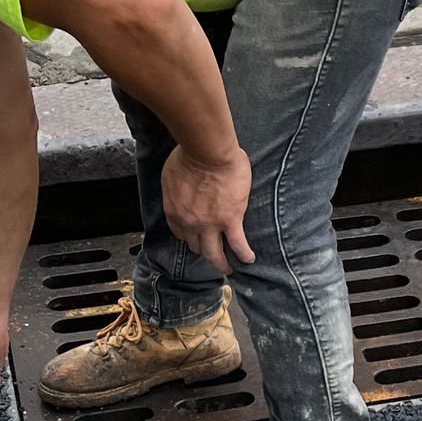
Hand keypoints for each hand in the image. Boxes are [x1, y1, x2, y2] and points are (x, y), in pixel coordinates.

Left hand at [162, 145, 255, 276]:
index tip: (194, 238)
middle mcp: (190, 223)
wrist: (207, 151)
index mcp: (175, 211)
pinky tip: (249, 259)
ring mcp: (210, 224)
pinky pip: (238, 243)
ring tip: (228, 268)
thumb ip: (178, 187)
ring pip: (214, 252)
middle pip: (196, 246)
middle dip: (203, 253)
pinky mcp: (231, 220)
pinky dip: (243, 254)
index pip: (179, 233)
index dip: (187, 237)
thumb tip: (185, 187)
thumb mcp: (172, 173)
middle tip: (211, 257)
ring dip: (221, 263)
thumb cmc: (188, 154)